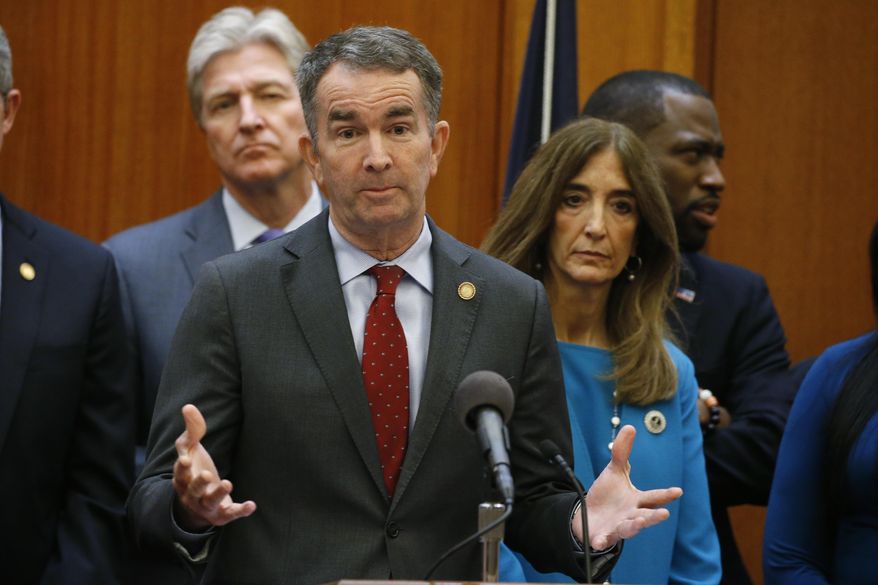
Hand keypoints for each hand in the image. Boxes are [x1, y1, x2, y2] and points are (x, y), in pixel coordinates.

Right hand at [172, 404, 255, 530]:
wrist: (196, 505)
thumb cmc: (193, 470)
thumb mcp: (190, 449)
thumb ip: (192, 430)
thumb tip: (188, 406)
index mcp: (183, 478)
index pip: (179, 473)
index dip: (181, 468)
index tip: (186, 460)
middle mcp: (192, 494)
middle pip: (193, 490)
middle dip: (199, 483)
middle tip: (206, 474)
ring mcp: (206, 506)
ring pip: (210, 503)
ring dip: (218, 495)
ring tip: (227, 483)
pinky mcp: (221, 514)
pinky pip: (230, 514)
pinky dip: (240, 511)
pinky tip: (252, 505)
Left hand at [574, 425, 681, 549]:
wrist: (589, 515)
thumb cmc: (607, 495)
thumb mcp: (615, 471)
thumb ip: (622, 452)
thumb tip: (630, 426)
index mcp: (637, 501)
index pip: (654, 497)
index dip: (666, 495)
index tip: (678, 491)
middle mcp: (632, 516)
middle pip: (646, 516)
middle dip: (654, 516)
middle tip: (664, 514)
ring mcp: (618, 527)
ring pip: (629, 529)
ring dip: (635, 526)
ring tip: (640, 522)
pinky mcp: (603, 536)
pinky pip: (604, 539)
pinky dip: (603, 541)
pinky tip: (600, 540)